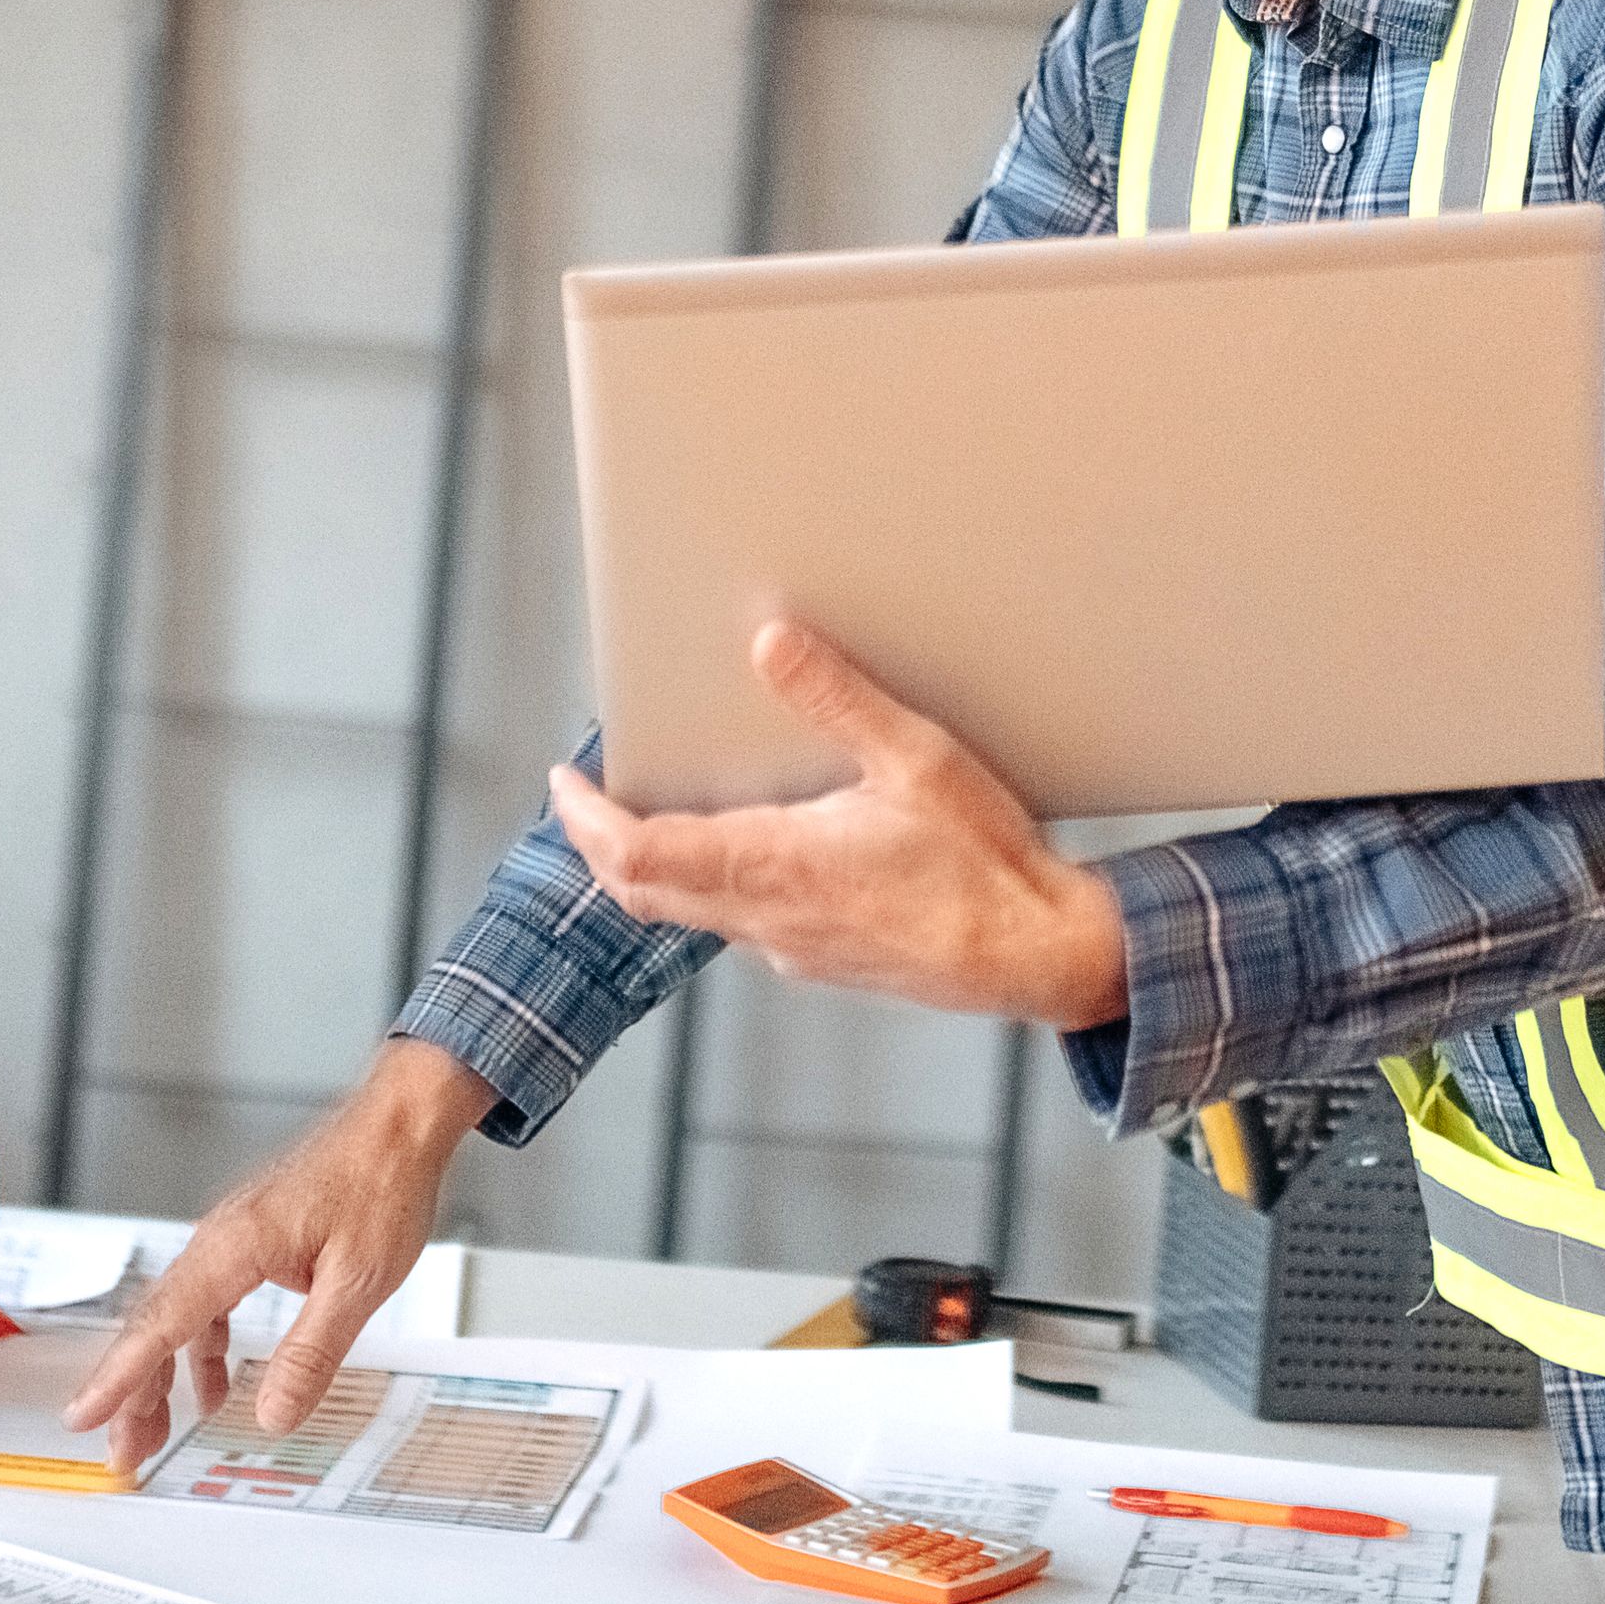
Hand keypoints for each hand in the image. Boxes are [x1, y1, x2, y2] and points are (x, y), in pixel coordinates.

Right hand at [59, 1044, 492, 1466]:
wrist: (399, 1122)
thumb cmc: (383, 1183)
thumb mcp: (358, 1283)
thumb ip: (311, 1353)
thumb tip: (273, 1415)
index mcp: (236, 1246)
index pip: (161, 1323)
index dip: (120, 1377)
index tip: (84, 1414)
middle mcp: (220, 1238)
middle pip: (156, 1325)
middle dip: (132, 1393)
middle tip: (123, 1450)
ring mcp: (231, 1237)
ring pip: (177, 1315)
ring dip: (161, 1375)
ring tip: (154, 1430)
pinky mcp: (250, 1239)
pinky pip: (207, 1301)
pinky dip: (201, 1347)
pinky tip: (213, 1383)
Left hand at [549, 623, 1131, 1036]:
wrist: (1039, 956)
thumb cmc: (986, 864)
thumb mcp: (915, 758)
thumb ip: (837, 699)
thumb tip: (770, 641)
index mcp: (775, 865)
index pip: (637, 857)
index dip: (587, 822)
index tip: (565, 782)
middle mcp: (768, 918)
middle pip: (643, 893)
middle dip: (602, 843)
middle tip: (586, 796)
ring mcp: (791, 949)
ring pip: (690, 913)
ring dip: (656, 865)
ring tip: (656, 807)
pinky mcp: (822, 962)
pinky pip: (737, 925)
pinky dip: (710, 885)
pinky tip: (748, 847)